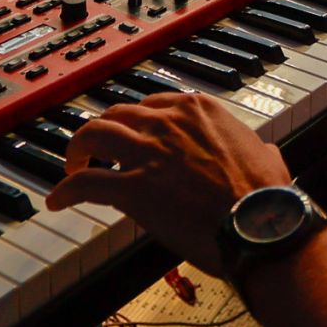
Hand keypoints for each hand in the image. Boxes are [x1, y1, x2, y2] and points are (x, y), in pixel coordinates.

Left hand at [47, 92, 287, 276]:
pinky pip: (86, 183)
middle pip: (118, 113)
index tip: (134, 133)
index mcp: (198, 110)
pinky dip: (67, 190)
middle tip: (98, 148)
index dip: (138, 120)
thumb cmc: (266, 197)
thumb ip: (257, 148)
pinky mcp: (133, 188)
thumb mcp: (268, 155)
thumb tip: (265, 152)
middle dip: (105, 130)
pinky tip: (58, 199)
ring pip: (94, 135)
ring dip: (78, 148)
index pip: (154, 102)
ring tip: (73, 164)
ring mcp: (148, 153)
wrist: (259, 224)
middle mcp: (168, 122)